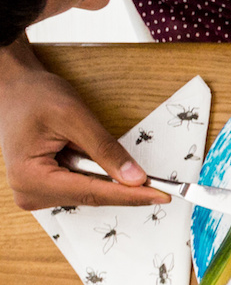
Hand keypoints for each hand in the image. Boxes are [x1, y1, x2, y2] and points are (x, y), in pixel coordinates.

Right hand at [0, 47, 166, 211]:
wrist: (14, 88)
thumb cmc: (33, 95)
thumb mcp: (74, 116)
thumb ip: (106, 149)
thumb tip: (136, 178)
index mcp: (30, 177)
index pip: (93, 193)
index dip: (132, 195)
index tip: (161, 196)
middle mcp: (29, 191)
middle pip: (92, 196)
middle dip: (122, 186)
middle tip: (154, 179)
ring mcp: (36, 192)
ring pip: (90, 193)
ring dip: (104, 176)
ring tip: (88, 145)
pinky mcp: (44, 188)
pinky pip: (82, 187)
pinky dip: (96, 175)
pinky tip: (90, 156)